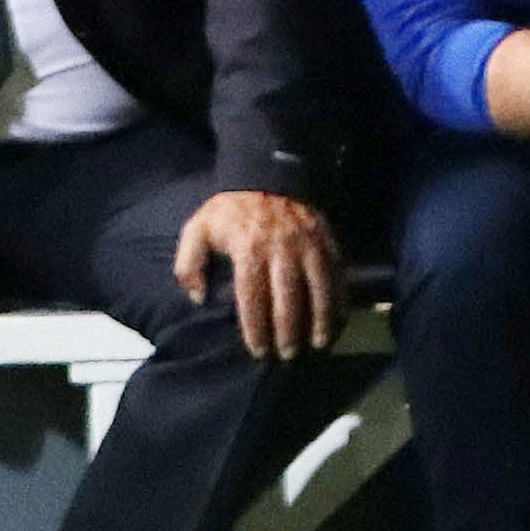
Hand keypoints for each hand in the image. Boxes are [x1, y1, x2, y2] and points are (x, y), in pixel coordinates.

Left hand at [171, 189, 342, 359]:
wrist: (269, 176)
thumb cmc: (231, 210)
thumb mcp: (198, 229)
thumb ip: (189, 264)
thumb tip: (198, 298)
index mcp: (248, 249)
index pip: (252, 296)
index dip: (256, 326)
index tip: (258, 350)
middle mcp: (282, 249)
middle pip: (288, 297)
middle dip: (288, 330)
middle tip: (287, 354)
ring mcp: (308, 245)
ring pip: (319, 287)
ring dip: (320, 318)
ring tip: (318, 343)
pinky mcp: (326, 241)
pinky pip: (337, 273)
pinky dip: (340, 298)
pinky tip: (338, 319)